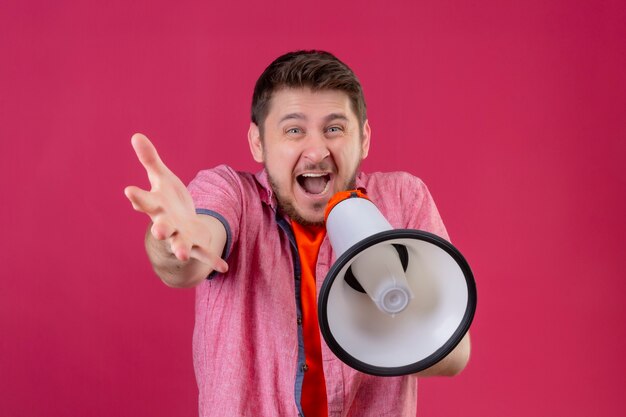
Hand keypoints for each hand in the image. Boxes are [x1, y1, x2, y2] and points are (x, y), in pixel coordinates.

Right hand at [124, 133, 227, 272]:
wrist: (178, 227)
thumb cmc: (168, 200)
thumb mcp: (161, 178)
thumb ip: (150, 160)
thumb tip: (136, 135)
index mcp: (157, 207)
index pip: (145, 200)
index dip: (137, 196)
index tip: (129, 190)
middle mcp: (166, 224)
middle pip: (161, 226)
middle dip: (160, 229)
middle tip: (158, 230)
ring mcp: (180, 236)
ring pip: (179, 244)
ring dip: (181, 248)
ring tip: (183, 254)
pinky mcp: (196, 245)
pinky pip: (205, 253)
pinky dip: (213, 260)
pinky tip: (224, 267)